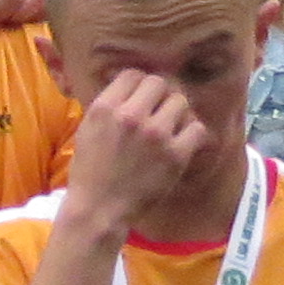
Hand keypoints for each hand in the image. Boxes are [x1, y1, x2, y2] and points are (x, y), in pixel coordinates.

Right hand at [62, 69, 211, 229]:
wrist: (98, 209)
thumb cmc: (90, 171)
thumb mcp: (87, 129)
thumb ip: (109, 105)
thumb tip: (131, 85)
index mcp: (105, 108)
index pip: (134, 74)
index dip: (139, 85)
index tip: (141, 98)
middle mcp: (131, 116)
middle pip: (160, 83)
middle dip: (160, 96)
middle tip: (158, 112)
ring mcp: (155, 135)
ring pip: (181, 102)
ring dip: (176, 113)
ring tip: (169, 128)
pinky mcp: (175, 155)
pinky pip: (196, 128)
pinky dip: (192, 133)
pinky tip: (183, 142)